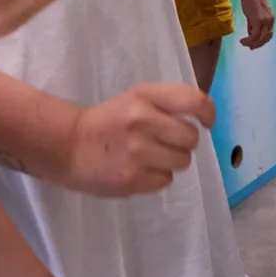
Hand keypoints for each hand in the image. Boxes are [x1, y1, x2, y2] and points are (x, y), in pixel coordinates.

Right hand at [65, 84, 215, 196]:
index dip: (208, 113)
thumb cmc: (108, 121)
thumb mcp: (135, 99)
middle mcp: (141, 120)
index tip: (206, 123)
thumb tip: (204, 119)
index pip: (193, 100)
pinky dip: (156, 178)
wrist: (67, 146)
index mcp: (144, 96)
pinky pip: (165, 180)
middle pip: (191, 138)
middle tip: (165, 142)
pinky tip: (138, 170)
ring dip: (171, 161)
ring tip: (149, 157)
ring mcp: (136, 152)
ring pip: (182, 162)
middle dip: (183, 142)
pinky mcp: (131, 179)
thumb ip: (167, 104)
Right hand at [238, 0, 274, 48]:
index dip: (262, 41)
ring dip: (252, 43)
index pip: (269, 34)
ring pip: (261, 38)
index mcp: (271, 18)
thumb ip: (253, 24)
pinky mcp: (258, 20)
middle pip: (266, 38)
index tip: (253, 44)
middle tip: (249, 47)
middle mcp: (270, 21)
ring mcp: (265, 21)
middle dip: (258, 44)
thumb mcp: (253, 13)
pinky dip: (249, 40)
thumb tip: (250, 34)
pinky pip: (254, 36)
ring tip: (244, 43)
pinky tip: (242, 40)